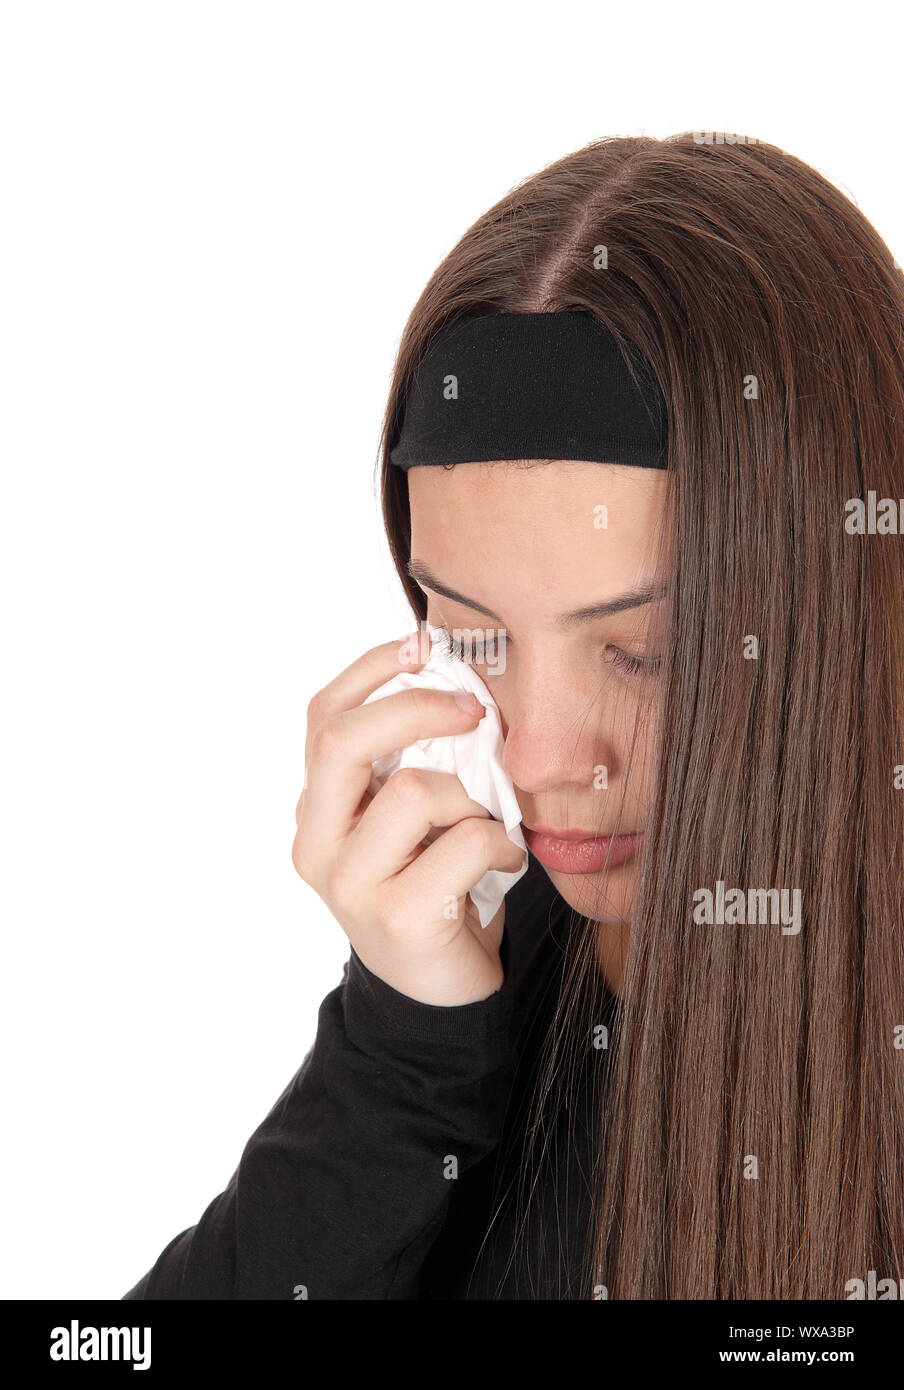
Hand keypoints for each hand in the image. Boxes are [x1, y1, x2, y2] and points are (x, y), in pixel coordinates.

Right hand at [292, 632, 524, 1004]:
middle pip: (344, 741)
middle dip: (417, 708)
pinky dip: (500, 844)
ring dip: (473, 798)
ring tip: (489, 827)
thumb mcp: (413, 820)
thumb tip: (460, 683)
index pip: (322, 717)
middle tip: (474, 710)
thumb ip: (414, 763)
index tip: (424, 642)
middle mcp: (317, 843)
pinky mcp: (395, 917)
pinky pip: (464, 844)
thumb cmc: (434, 887)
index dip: (371, 669)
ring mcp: (348, 884)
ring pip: (415, 791)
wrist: (437, 995)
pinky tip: (504, 864)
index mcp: (317, 809)